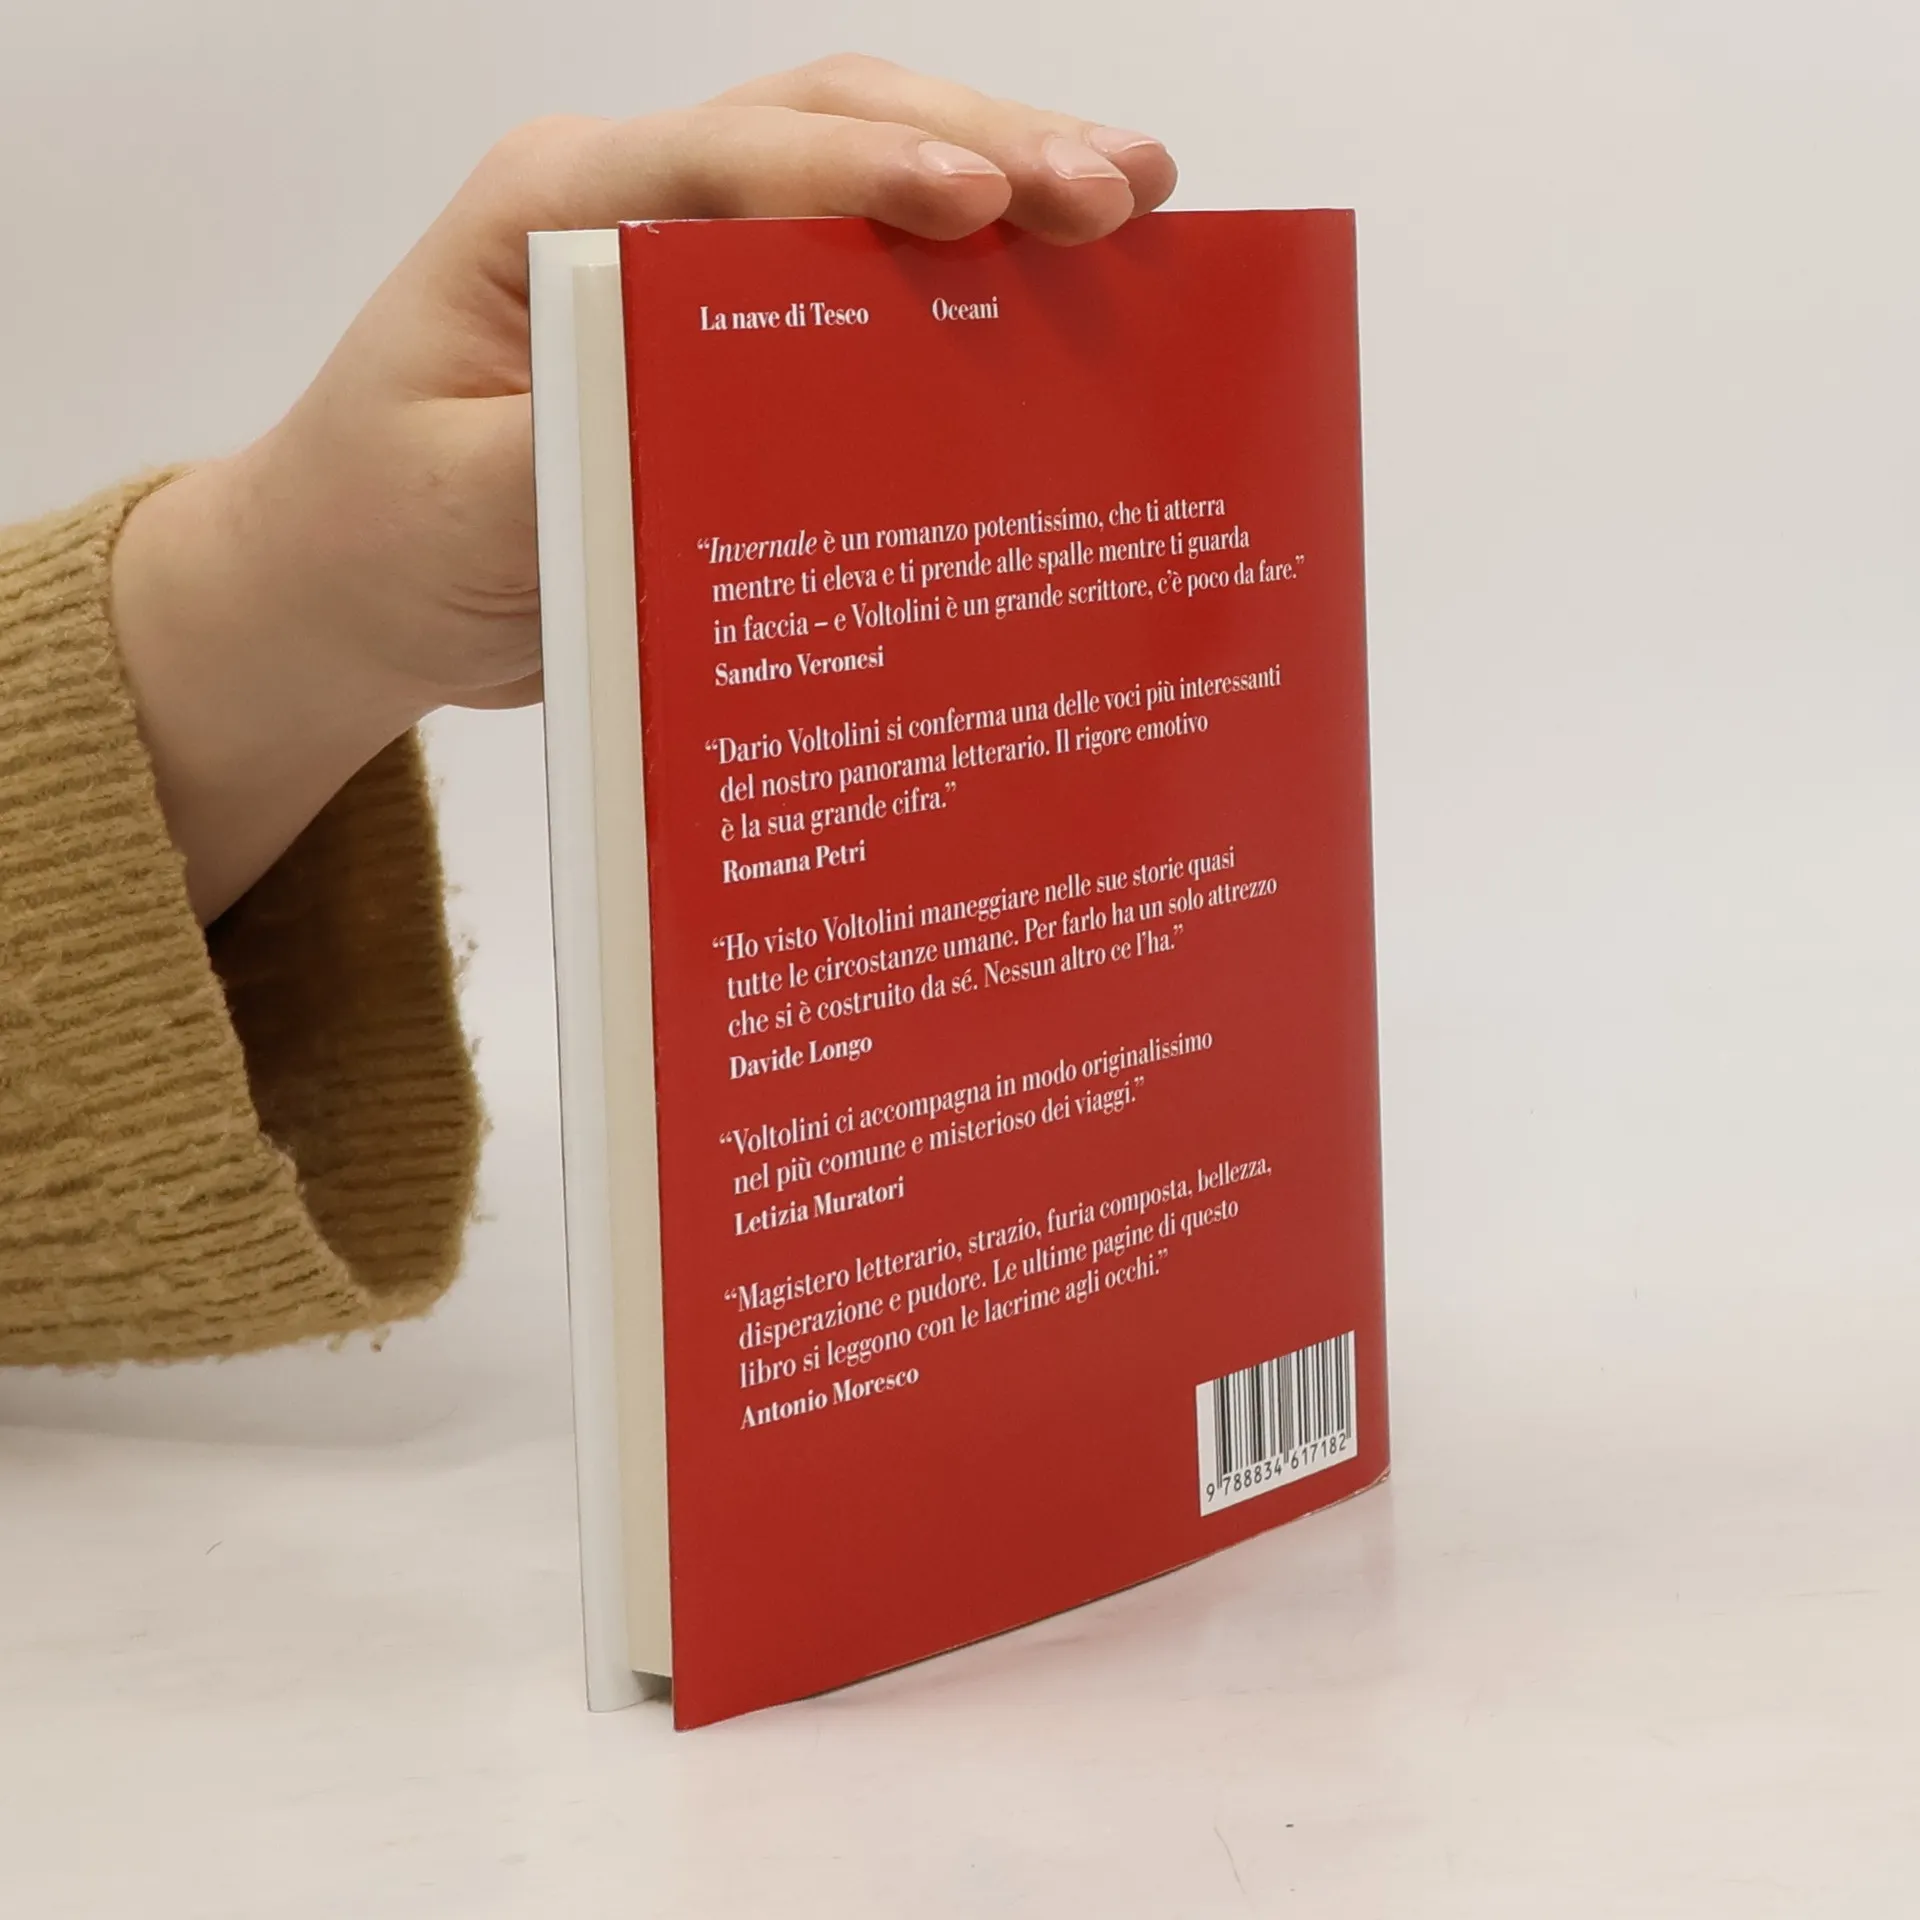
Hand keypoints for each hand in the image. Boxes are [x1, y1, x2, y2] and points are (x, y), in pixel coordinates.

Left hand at [109, 56, 1177, 919]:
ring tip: (1136, 205)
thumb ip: (593, 441)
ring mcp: (689, 264)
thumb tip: (748, 412)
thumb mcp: (470, 504)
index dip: (872, 173)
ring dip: (1002, 180)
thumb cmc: (385, 534)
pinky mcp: (734, 340)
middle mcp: (633, 209)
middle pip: (829, 130)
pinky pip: (863, 286)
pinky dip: (965, 282)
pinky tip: (1058, 294)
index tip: (992, 204)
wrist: (356, 588)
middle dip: (984, 144)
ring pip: (862, 182)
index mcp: (555, 213)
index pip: (734, 157)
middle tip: (1119, 190)